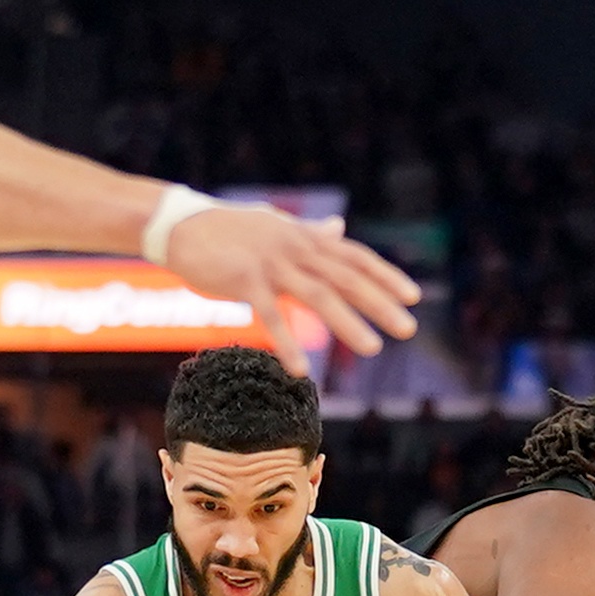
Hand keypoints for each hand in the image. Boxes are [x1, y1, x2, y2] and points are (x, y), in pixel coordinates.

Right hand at [160, 206, 420, 356]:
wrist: (181, 226)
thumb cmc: (229, 229)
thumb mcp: (276, 225)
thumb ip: (310, 232)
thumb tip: (338, 228)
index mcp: (305, 236)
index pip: (355, 256)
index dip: (385, 275)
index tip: (413, 296)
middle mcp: (295, 247)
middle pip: (346, 277)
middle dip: (380, 303)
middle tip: (407, 328)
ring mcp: (270, 264)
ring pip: (317, 296)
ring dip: (346, 323)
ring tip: (372, 348)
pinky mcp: (243, 281)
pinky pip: (270, 316)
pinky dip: (287, 342)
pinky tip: (301, 369)